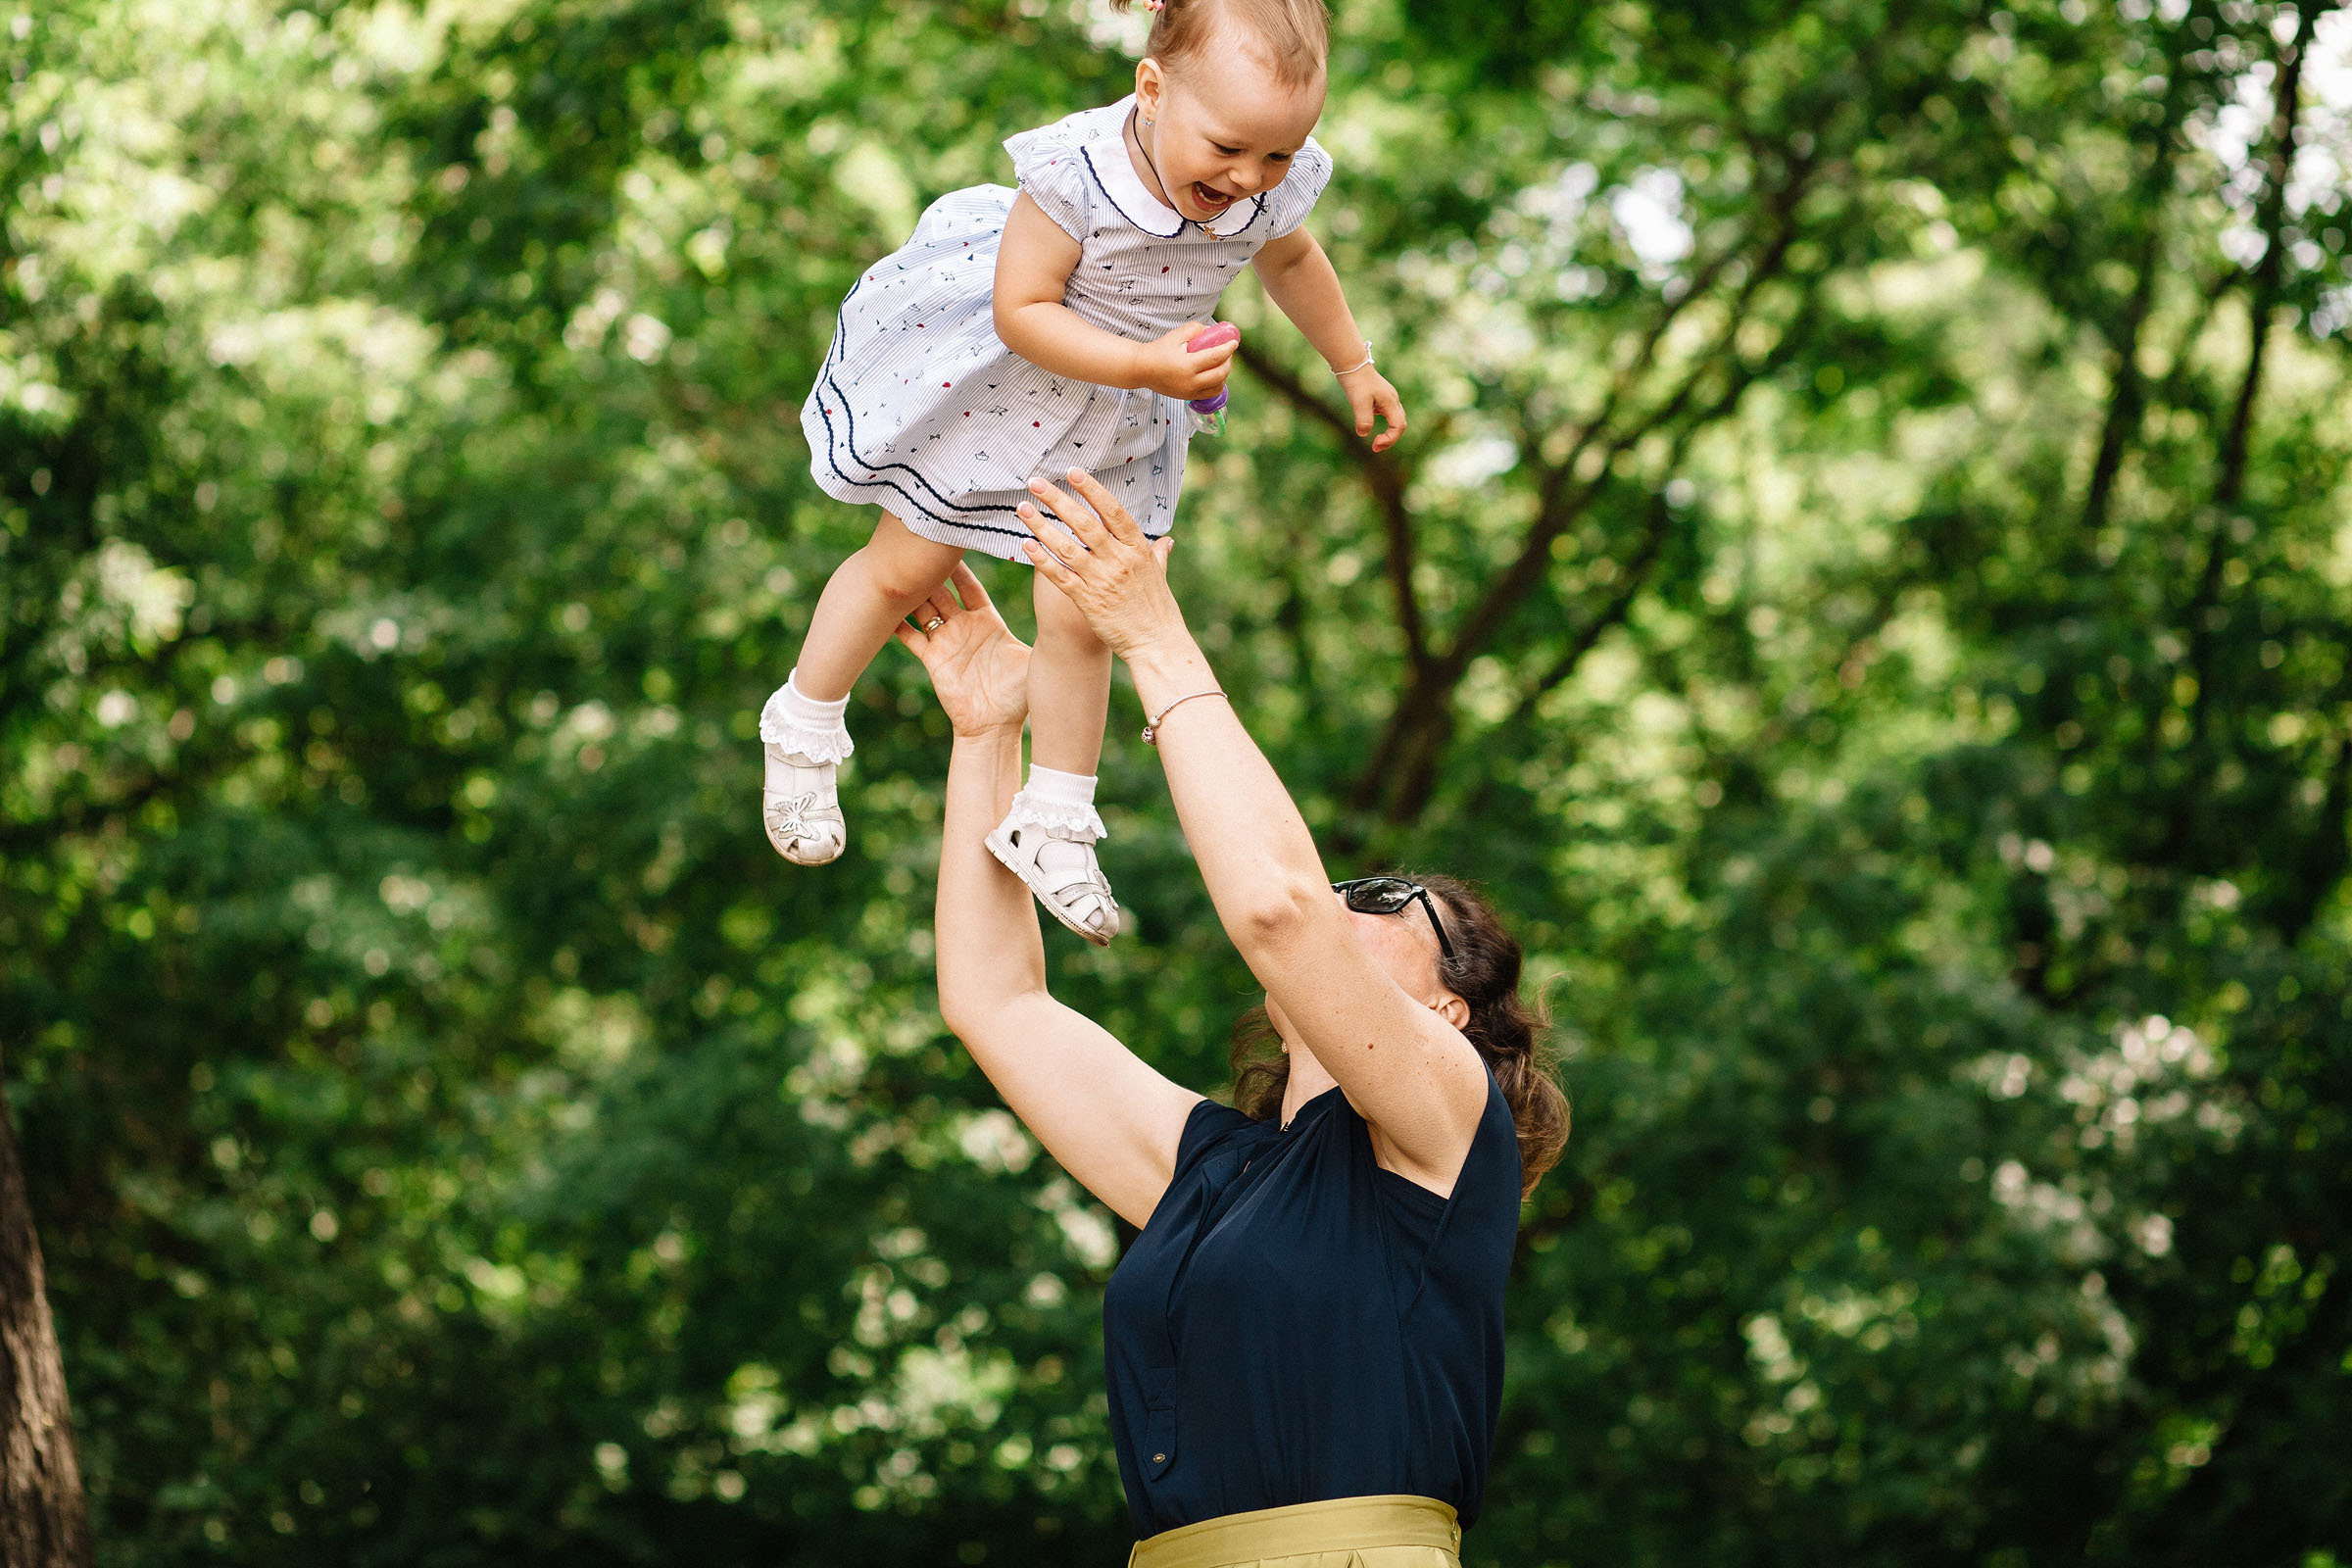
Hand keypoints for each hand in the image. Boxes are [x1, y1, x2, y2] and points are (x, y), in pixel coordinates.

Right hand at [892, 563, 1032, 737]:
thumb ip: (1039, 629)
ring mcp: (946, 642)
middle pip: (943, 592)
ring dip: (914, 591)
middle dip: (933, 572)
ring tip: (901, 568)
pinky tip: (884, 605)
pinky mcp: (932, 659)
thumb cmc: (1018, 695)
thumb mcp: (1031, 656)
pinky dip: (897, 622)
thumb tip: (1061, 604)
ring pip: (924, 608)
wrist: (995, 727)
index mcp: (988, 621)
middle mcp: (964, 627)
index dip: (961, 568)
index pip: (970, 587)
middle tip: (922, 548)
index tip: (955, 546)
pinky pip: (910, 636)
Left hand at [1017, 471, 1185, 658]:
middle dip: (1058, 500)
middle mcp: (1119, 560)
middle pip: (1084, 523)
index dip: (1092, 490)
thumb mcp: (1160, 576)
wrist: (1156, 644)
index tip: (1073, 472)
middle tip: (1036, 482)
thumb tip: (1166, 540)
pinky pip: (1060, 576)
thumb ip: (1158, 554)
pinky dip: (1042, 560)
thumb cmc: (1158, 610)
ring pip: (1067, 547)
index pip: (1113, 511)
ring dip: (1042, 526)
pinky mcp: (1087, 601)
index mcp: (1137, 549)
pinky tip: (1025, 544)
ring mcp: (1102, 580)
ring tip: (1022, 508)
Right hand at [1130, 320, 1236, 400]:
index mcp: (1187, 365)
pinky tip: (1215, 374)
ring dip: (1224, 374)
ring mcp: (1190, 392)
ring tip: (1221, 363)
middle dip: (1228, 361)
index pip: (1215, 357)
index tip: (1234, 342)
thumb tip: (1212, 330)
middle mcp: (1190, 382)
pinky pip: (1210, 393)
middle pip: (1220, 374)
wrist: (1142, 369)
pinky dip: (1217, 384)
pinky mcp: (1188, 397)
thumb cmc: (1159, 350)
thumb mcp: (1176, 335)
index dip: (1227, 349)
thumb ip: (1195, 329)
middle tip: (1228, 352)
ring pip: (1218, 386)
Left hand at [1340, 365, 1405, 451]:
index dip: (1389, 439)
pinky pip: (1386, 414)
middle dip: (1390, 439)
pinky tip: (1369, 424)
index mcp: (1391, 402)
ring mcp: (1387, 398)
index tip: (1374, 445)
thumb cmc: (1356, 381)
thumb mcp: (1359, 402)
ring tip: (1375, 441)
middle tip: (1375, 447)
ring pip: (1394, 419)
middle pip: (1400, 424)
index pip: (1399, 426)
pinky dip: (1382, 424)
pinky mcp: (1380, 397)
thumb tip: (1364, 433)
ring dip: (1387, 432)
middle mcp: (1392, 400)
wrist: (1352, 363)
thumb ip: (1364, 419)